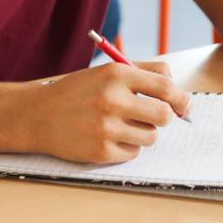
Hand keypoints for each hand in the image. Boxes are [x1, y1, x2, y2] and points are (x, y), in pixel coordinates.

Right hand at [30, 61, 190, 163]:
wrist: (39, 115)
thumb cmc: (79, 91)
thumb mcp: (108, 70)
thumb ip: (145, 72)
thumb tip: (178, 92)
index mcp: (117, 74)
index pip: (166, 87)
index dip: (181, 98)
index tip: (184, 105)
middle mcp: (112, 99)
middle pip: (164, 115)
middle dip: (164, 117)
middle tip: (153, 116)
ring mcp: (106, 128)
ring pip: (151, 136)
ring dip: (144, 132)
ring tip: (123, 124)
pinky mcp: (101, 151)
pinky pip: (134, 153)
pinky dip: (127, 147)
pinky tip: (109, 137)